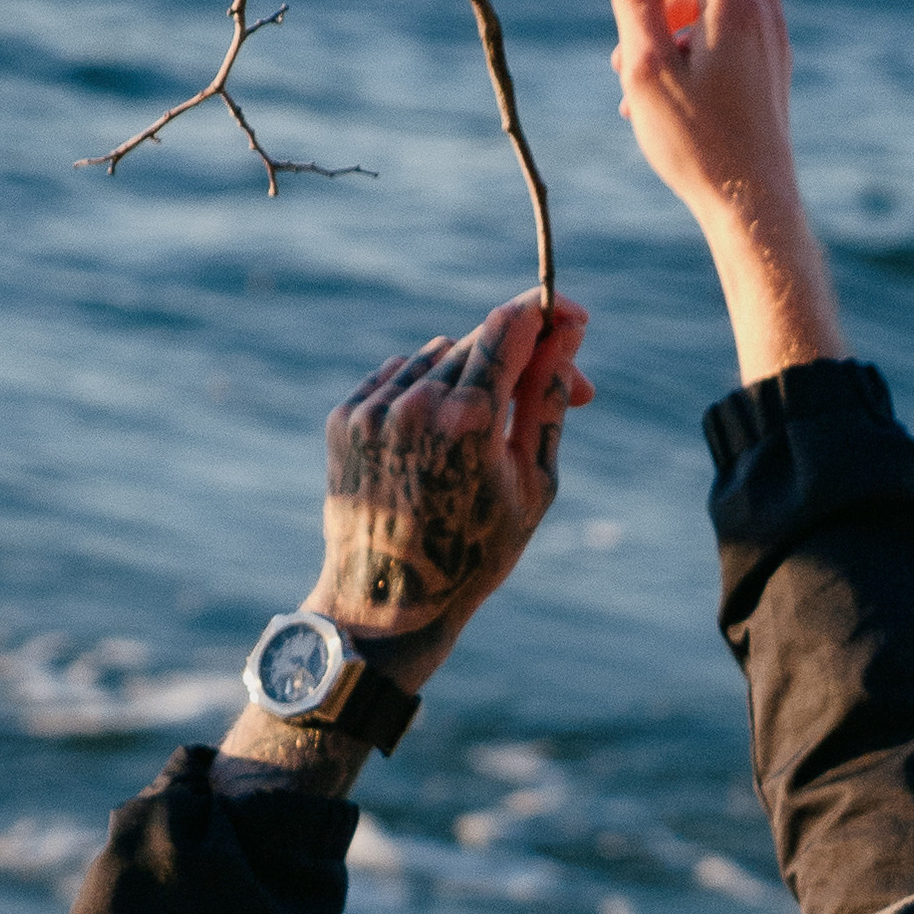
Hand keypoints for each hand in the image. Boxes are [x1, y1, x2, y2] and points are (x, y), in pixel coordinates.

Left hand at [303, 290, 592, 694]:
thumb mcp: (533, 483)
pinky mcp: (344, 417)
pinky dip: (426, 390)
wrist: (388, 603)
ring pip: (437, 354)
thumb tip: (567, 334)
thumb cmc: (475, 553)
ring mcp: (373, 408)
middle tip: (553, 386)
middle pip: (478, 341)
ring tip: (487, 431)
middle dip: (520, 356)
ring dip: (471, 375)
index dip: (545, 311)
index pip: (509, 327)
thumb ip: (548, 399)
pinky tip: (441, 438)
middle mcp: (415, 403)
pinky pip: (398, 376)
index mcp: (468, 420)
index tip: (568, 312)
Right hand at [604, 0, 844, 384]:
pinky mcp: (770, 65)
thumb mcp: (648, 70)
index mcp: (734, 6)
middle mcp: (764, 13)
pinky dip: (696, 21)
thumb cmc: (698, 148)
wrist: (755, 209)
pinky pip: (734, 18)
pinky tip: (654, 80)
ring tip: (628, 47)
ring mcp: (773, 39)